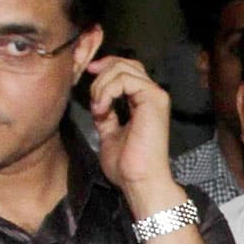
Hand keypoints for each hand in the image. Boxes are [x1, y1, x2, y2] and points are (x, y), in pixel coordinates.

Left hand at [87, 56, 172, 191]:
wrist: (139, 180)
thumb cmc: (128, 165)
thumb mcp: (109, 134)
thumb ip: (106, 115)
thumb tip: (96, 101)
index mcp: (143, 102)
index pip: (126, 70)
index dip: (105, 67)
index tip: (88, 74)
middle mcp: (152, 95)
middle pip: (126, 63)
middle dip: (102, 73)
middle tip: (92, 96)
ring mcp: (155, 96)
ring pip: (123, 68)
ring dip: (102, 86)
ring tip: (97, 108)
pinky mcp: (154, 99)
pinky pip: (125, 80)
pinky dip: (108, 91)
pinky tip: (102, 110)